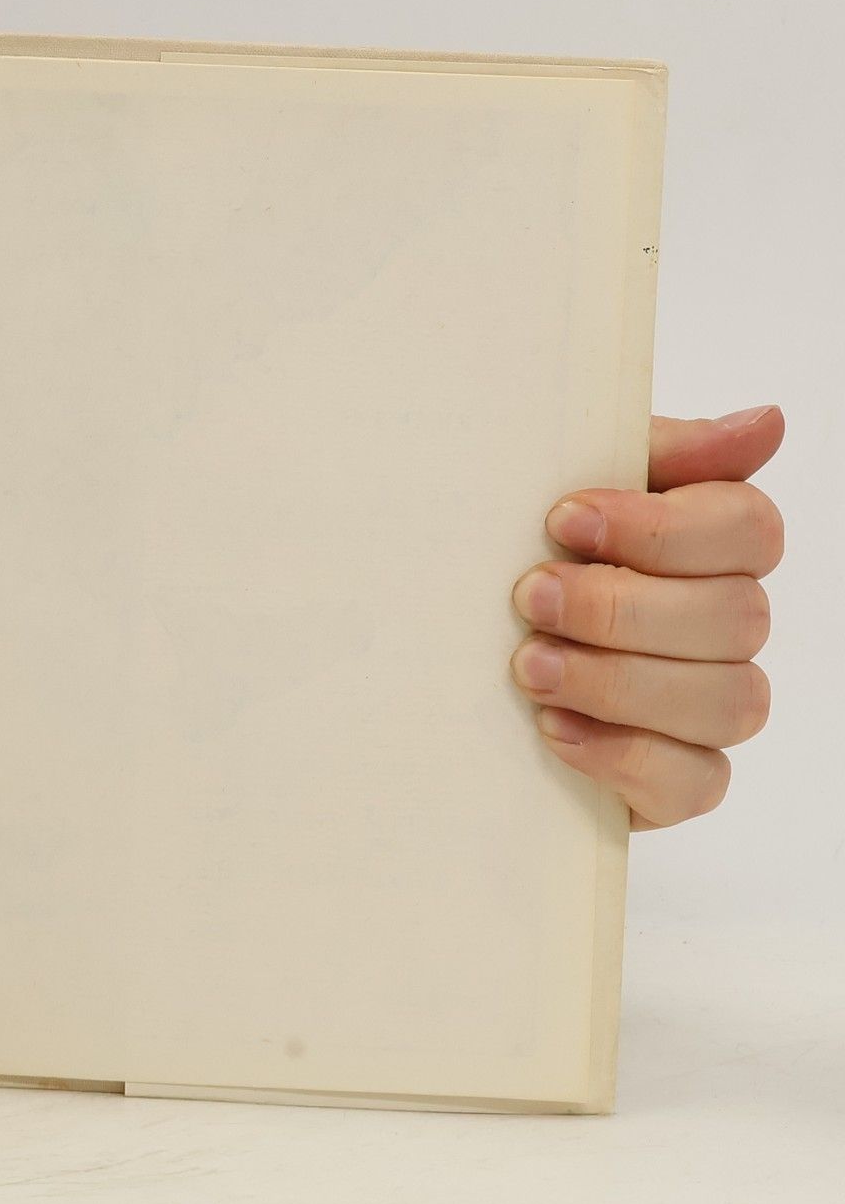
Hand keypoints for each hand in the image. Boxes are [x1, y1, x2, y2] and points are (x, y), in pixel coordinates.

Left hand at [510, 406, 782, 828]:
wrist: (436, 657)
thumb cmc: (509, 557)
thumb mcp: (559, 484)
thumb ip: (660, 453)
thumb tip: (767, 422)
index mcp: (708, 546)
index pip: (747, 528)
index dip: (663, 528)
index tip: (562, 518)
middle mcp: (723, 626)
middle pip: (737, 617)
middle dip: (623, 607)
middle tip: (529, 596)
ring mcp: (707, 708)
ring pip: (729, 700)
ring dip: (620, 681)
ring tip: (528, 666)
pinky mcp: (674, 782)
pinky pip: (697, 782)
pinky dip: (624, 755)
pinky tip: (553, 729)